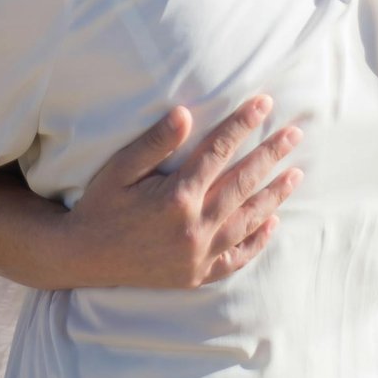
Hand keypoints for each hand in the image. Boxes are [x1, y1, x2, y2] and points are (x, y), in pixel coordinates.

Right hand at [64, 96, 301, 288]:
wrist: (81, 258)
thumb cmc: (98, 206)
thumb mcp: (119, 169)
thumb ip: (154, 143)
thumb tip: (184, 113)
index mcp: (176, 197)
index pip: (219, 152)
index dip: (242, 124)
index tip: (264, 103)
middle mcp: (194, 227)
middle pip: (243, 183)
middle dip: (271, 154)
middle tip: (294, 133)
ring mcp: (199, 254)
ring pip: (248, 220)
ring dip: (274, 195)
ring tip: (296, 174)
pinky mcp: (197, 274)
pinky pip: (237, 257)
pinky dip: (258, 240)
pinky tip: (272, 222)